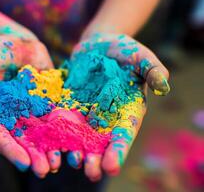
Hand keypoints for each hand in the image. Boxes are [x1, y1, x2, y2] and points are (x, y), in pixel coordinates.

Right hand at [0, 34, 55, 176]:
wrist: (16, 41)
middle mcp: (11, 116)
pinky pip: (55, 117)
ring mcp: (30, 110)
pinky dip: (62, 129)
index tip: (23, 163)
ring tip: (59, 162)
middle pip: (22, 140)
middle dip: (33, 156)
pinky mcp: (46, 101)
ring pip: (40, 133)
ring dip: (49, 148)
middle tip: (44, 170)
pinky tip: (72, 140)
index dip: (10, 149)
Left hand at [68, 33, 169, 180]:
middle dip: (96, 158)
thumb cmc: (124, 51)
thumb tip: (165, 86)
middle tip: (90, 172)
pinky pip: (63, 121)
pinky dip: (58, 134)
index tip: (112, 166)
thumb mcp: (140, 57)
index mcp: (127, 110)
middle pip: (101, 142)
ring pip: (81, 137)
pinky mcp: (70, 105)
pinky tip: (51, 144)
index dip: (119, 149)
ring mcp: (86, 112)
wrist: (99, 44)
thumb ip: (152, 70)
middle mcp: (106, 117)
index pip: (124, 133)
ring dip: (76, 151)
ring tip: (70, 163)